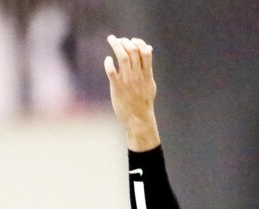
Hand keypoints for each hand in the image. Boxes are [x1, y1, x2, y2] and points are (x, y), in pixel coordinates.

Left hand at [104, 35, 159, 149]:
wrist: (138, 119)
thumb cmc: (144, 101)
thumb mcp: (150, 82)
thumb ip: (148, 66)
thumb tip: (149, 48)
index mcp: (146, 74)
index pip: (145, 51)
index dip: (138, 42)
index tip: (132, 40)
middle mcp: (137, 75)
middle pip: (132, 51)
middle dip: (125, 41)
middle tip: (118, 40)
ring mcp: (127, 81)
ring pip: (123, 57)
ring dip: (116, 45)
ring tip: (111, 39)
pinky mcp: (118, 88)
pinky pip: (112, 72)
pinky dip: (109, 63)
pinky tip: (108, 59)